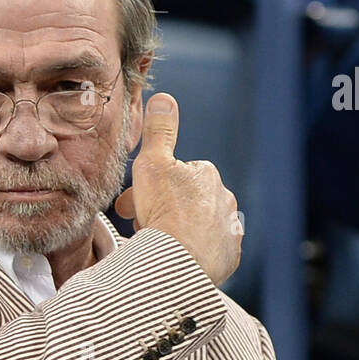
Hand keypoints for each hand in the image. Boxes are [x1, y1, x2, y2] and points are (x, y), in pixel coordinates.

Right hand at [114, 93, 241, 285]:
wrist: (180, 261)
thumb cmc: (164, 211)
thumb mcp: (152, 163)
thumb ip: (159, 130)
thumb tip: (164, 98)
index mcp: (206, 174)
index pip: (175, 175)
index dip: (149, 187)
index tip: (129, 203)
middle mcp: (224, 199)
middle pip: (185, 202)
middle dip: (162, 209)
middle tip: (137, 224)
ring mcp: (228, 230)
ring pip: (197, 226)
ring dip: (177, 230)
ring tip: (155, 244)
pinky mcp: (229, 257)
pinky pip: (209, 251)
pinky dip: (193, 252)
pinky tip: (176, 257)